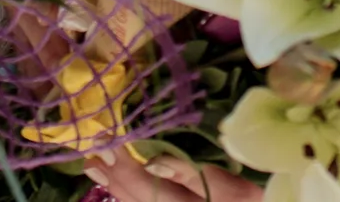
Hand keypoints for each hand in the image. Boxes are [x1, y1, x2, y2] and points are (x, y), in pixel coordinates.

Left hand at [86, 150, 265, 201]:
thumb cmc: (250, 201)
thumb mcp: (226, 186)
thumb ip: (186, 173)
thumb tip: (152, 162)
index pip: (143, 187)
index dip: (122, 165)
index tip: (105, 143)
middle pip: (135, 199)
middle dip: (112, 177)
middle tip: (90, 156)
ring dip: (117, 187)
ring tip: (96, 169)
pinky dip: (131, 194)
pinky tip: (121, 186)